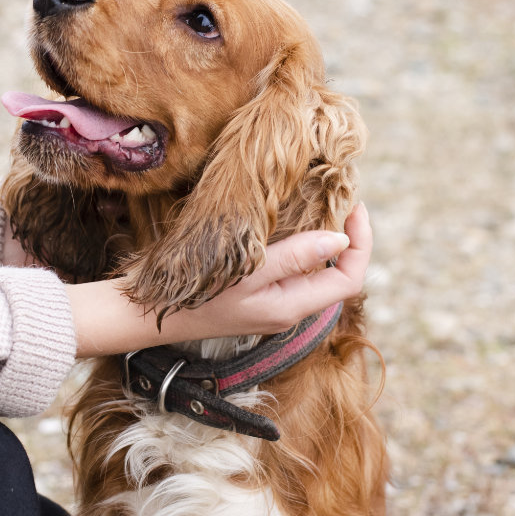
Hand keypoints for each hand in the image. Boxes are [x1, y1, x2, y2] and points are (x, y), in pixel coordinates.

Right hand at [65, 204, 371, 358]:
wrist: (153, 315)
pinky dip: (305, 247)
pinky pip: (297, 272)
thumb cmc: (197, 294)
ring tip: (327, 207)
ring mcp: (275, 306)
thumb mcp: (249, 271)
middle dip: (350, 239)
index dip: (361, 242)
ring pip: (318, 274)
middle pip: (338, 276)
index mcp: (292, 307)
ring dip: (328, 242)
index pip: (349, 279)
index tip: (355, 205)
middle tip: (345, 200)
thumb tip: (340, 238)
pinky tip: (294, 226)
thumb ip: (296, 256)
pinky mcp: (260, 298)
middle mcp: (290, 310)